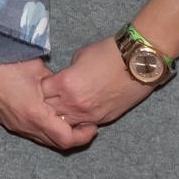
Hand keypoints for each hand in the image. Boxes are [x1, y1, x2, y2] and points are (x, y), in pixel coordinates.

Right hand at [0, 56, 96, 151]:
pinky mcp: (6, 120)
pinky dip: (45, 128)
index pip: (66, 139)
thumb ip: (56, 84)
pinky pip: (32, 132)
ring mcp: (14, 124)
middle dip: (74, 136)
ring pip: (43, 139)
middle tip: (85, 122)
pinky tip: (48, 112)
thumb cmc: (3, 60)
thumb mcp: (37, 68)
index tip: (92, 123)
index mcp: (35, 113)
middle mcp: (24, 125)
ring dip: (58, 132)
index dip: (84, 135)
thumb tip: (69, 91)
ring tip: (68, 117)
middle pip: (56, 144)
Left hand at [40, 37, 156, 127]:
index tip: (45, 81)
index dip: (42, 85)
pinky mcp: (103, 119)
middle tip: (50, 95)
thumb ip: (66, 73)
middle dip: (47, 102)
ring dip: (62, 114)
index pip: (41, 91)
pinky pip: (83, 125)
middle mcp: (74, 103)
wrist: (137, 63)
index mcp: (65, 84)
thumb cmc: (108, 54)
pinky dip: (78, 120)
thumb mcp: (79, 57)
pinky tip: (77, 112)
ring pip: (65, 122)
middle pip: (49, 109)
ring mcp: (89, 114)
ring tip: (63, 105)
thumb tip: (61, 81)